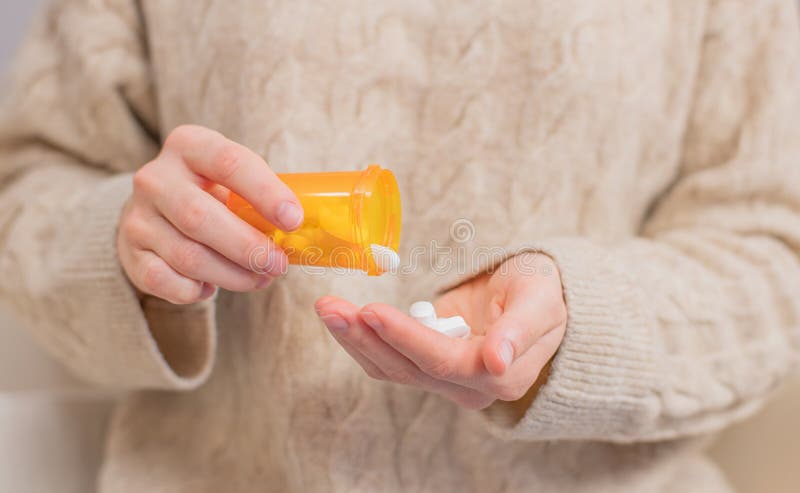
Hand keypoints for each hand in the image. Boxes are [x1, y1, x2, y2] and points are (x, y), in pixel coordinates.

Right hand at [118, 125, 301, 303]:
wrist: (153, 211)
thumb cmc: (211, 193)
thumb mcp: (232, 179)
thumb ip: (261, 196)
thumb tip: (305, 231)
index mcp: (189, 145)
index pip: (229, 162)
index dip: (265, 192)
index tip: (294, 220)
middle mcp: (155, 177)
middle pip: (201, 217)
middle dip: (248, 248)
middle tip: (279, 265)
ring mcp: (136, 216)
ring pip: (188, 256)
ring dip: (232, 275)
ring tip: (259, 279)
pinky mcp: (129, 253)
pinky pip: (165, 282)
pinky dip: (195, 291)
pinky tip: (212, 287)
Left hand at [315, 252, 566, 409]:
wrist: (531, 297)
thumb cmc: (540, 293)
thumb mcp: (541, 300)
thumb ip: (521, 330)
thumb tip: (498, 362)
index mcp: (501, 375)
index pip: (443, 360)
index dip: (405, 337)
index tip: (372, 311)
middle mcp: (469, 388)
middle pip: (408, 368)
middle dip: (366, 337)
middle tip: (331, 307)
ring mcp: (445, 381)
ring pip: (391, 369)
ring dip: (355, 340)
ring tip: (327, 308)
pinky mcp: (425, 367)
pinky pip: (388, 361)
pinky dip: (362, 341)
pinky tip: (340, 318)